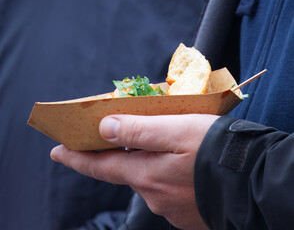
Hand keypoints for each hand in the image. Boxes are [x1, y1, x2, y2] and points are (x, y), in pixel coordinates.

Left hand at [50, 114, 218, 229]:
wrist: (255, 181)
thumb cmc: (215, 150)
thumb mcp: (175, 129)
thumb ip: (137, 130)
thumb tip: (105, 129)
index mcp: (146, 174)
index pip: (100, 166)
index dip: (76, 158)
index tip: (57, 151)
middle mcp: (153, 195)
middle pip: (127, 172)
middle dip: (121, 157)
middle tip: (124, 140)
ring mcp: (171, 207)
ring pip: (150, 180)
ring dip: (150, 165)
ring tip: (166, 150)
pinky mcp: (187, 212)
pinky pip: (168, 190)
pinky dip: (168, 176)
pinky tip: (184, 168)